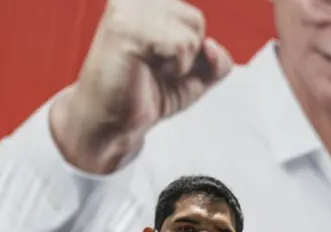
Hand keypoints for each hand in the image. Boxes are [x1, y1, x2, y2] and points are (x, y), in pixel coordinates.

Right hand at [53, 0, 232, 172]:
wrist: (113, 121)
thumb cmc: (149, 93)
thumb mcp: (195, 76)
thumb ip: (217, 60)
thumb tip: (211, 46)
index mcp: (145, 0)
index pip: (195, 20)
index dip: (189, 51)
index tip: (157, 61)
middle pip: (196, 21)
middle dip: (186, 56)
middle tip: (152, 68)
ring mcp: (127, 9)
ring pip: (190, 34)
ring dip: (178, 64)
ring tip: (148, 68)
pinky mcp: (126, 28)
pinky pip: (181, 45)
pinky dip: (174, 68)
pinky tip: (145, 70)